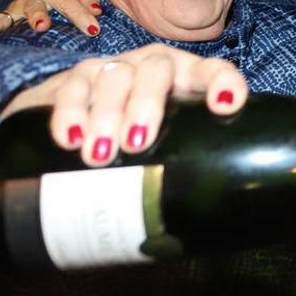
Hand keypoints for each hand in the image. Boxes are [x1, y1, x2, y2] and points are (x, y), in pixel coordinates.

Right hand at [0, 0, 100, 38]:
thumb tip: (96, 11)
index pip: (69, 1)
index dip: (81, 15)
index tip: (93, 30)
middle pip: (36, 6)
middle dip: (39, 15)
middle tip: (43, 25)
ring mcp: (16, 7)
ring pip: (12, 15)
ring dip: (8, 26)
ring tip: (11, 36)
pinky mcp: (5, 18)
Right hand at [5, 43, 248, 165]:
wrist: (75, 118)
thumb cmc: (138, 139)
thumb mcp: (164, 148)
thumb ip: (181, 169)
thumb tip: (189, 228)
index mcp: (187, 80)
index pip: (213, 71)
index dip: (223, 82)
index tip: (225, 105)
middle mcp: (154, 67)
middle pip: (157, 70)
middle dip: (147, 104)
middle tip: (135, 144)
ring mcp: (116, 68)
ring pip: (115, 77)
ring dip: (107, 114)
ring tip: (100, 154)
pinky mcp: (76, 77)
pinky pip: (74, 87)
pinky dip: (71, 112)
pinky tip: (71, 138)